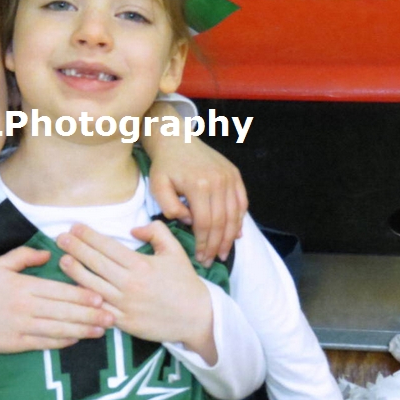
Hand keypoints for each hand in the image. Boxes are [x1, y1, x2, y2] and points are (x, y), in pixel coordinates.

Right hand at [0, 246, 113, 352]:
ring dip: (83, 330)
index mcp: (22, 286)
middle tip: (112, 315)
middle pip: (63, 311)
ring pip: (58, 329)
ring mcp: (21, 328)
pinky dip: (63, 342)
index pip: (58, 291)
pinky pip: (44, 344)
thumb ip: (23, 256)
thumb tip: (49, 254)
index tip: (101, 296)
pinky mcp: (16, 344)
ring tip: (103, 329)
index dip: (81, 295)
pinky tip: (78, 339)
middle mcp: (24, 308)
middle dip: (90, 314)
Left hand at [56, 222, 216, 363]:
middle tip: (60, 238)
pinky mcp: (123, 322)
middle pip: (95, 263)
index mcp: (141, 265)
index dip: (89, 235)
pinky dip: (84, 299)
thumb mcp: (175, 251)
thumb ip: (156, 232)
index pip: (107, 247)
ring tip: (62, 260)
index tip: (75, 227)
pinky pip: (98, 309)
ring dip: (74, 271)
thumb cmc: (185, 283)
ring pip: (92, 285)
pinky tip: (73, 290)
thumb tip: (133, 229)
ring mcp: (125, 305)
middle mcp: (130, 284)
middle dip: (75, 248)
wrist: (197, 318)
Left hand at [146, 131, 247, 266]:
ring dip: (230, 237)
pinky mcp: (234, 174)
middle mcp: (219, 181)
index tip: (199, 257)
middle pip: (222, 221)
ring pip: (235, 214)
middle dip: (217, 245)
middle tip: (211, 260)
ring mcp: (229, 177)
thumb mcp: (158, 185)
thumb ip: (170, 206)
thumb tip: (188, 220)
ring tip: (223, 253)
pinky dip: (240, 220)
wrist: (176, 138)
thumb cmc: (164, 165)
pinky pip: (242, 202)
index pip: (205, 222)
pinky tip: (235, 234)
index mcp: (199, 185)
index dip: (204, 243)